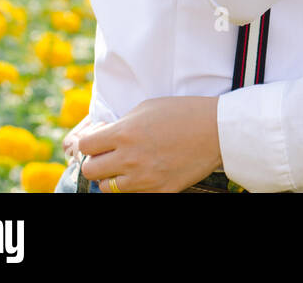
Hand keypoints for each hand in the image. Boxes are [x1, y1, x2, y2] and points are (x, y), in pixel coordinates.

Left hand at [78, 97, 220, 192]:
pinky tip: (146, 174)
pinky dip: (135, 187)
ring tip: (127, 167)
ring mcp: (144, 179)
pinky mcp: (159, 191)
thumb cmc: (183, 113)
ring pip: (107, 188)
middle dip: (96, 162)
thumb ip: (121, 124)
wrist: (217, 130)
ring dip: (113, 177)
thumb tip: (103, 136)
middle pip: (90, 171)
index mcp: (124, 133)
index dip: (90, 143)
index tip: (99, 141)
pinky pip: (133, 195)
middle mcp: (129, 158)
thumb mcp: (147, 107)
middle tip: (109, 156)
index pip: (85, 146)